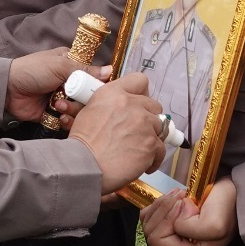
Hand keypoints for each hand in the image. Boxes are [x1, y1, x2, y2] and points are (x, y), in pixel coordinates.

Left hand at [3, 48, 104, 121]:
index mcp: (73, 65)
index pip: (94, 76)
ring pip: (81, 110)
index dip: (100, 84)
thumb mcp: (60, 66)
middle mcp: (71, 82)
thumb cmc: (32, 70)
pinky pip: (69, 120)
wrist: (8, 89)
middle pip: (90, 96)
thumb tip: (110, 71)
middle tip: (73, 98)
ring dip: (73, 110)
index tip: (103, 91)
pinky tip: (59, 116)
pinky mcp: (55, 113)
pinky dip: (67, 121)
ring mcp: (63, 98)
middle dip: (84, 100)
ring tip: (58, 106)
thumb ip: (85, 70)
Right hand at [67, 73, 165, 193]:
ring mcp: (144, 124)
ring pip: (160, 128)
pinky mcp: (151, 144)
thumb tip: (121, 108)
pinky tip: (143, 163)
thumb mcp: (89, 110)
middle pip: (155, 106)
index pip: (140, 80)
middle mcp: (132, 104)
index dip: (142, 93)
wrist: (85, 165)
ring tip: (139, 149)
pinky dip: (154, 158)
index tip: (139, 104)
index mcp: (114, 93)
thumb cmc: (83, 142)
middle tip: (138, 130)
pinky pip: (161, 149)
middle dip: (149, 117)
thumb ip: (109, 103)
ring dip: (152, 137)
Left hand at [141, 178, 237, 245]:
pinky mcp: (172, 228)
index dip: (167, 218)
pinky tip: (175, 198)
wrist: (234, 194)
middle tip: (183, 196)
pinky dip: (160, 202)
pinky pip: (151, 216)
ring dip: (162, 204)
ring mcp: (176, 241)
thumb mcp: (214, 223)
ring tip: (181, 196)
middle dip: (164, 209)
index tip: (186, 203)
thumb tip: (175, 224)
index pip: (158, 240)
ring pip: (148, 223)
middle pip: (150, 232)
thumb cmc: (227, 207)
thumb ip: (191, 229)